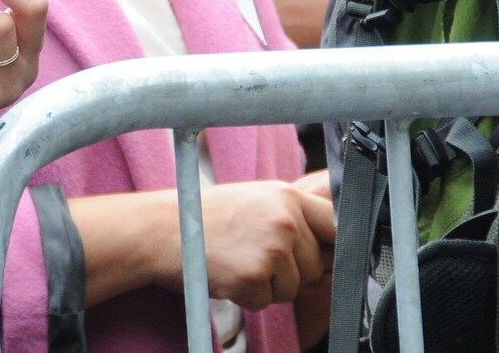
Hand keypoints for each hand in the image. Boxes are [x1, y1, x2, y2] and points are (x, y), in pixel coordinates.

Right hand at [166, 180, 332, 310]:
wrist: (161, 230)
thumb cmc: (206, 217)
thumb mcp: (256, 201)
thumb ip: (293, 217)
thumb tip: (331, 246)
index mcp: (287, 196)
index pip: (337, 226)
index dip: (331, 246)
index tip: (322, 255)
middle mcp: (284, 220)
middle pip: (314, 265)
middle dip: (289, 270)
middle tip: (252, 252)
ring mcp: (270, 248)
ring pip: (292, 288)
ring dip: (267, 285)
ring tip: (236, 259)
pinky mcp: (253, 276)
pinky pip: (265, 302)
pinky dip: (246, 296)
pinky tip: (226, 272)